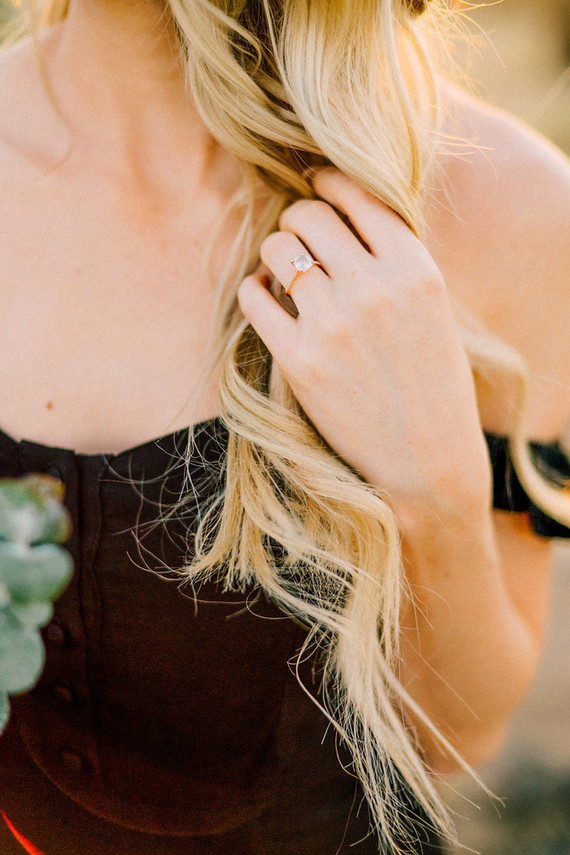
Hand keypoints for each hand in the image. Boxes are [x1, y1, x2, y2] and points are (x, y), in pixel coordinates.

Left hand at [238, 169, 490, 525]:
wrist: (427, 460)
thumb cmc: (433, 384)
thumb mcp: (434, 309)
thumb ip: (394, 260)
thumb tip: (337, 214)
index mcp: (416, 268)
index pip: (358, 195)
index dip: (328, 182)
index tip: (315, 182)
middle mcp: (375, 287)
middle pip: (309, 216)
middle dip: (296, 218)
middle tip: (297, 234)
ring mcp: (334, 324)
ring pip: (276, 251)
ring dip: (274, 254)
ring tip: (282, 272)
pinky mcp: (301, 361)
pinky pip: (254, 298)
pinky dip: (254, 291)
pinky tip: (266, 299)